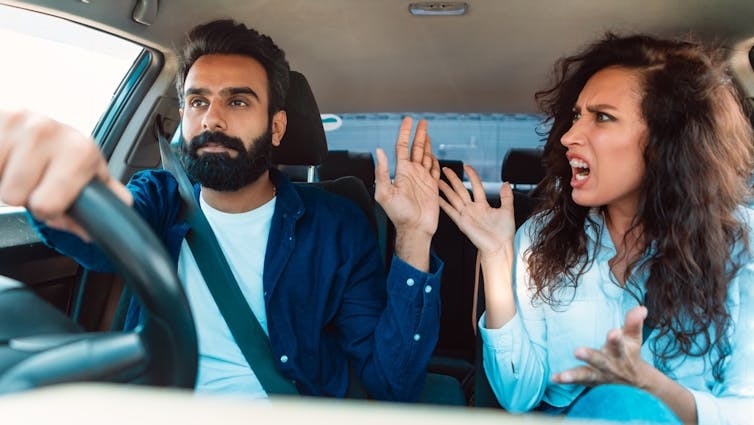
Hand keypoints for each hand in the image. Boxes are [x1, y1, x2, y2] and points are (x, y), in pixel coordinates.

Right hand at [0, 110, 130, 238]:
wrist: (33, 123)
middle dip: (21, 194)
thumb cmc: (62, 154)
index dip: (46, 210)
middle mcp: (50, 130)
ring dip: (3, 178)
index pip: (46, 206)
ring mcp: (19, 121)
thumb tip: (123, 208)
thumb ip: (104, 198)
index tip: (51, 195)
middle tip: (31, 177)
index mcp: (80, 150)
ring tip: (18, 165)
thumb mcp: (87, 174)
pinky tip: (5, 157)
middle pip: (14, 197)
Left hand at [375, 117, 439, 236]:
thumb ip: (382, 172)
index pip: (402, 147)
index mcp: (401, 172)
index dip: (405, 133)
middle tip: (421, 122)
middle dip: (418, 134)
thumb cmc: (399, 215)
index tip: (408, 120)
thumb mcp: (384, 193)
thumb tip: (379, 151)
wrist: (415, 228)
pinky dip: (434, 160)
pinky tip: (433, 154)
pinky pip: (433, 169)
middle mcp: (411, 173)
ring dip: (426, 144)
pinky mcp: (431, 186)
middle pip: (415, 148)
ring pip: (425, 156)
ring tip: (427, 133)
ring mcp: (422, 179)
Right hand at [438, 166, 514, 259]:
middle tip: (446, 169)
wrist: (500, 247)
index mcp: (483, 205)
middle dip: (453, 179)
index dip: (471, 175)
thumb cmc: (503, 233)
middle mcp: (472, 209)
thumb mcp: (507, 210)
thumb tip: (506, 183)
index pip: (475, 186)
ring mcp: (466, 215)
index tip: (466, 166)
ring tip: (437, 179)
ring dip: (445, 189)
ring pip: (453, 198)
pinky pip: (451, 211)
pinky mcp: (462, 223)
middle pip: (460, 190)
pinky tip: (436, 197)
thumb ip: (506, 196)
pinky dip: (443, 204)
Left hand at [551, 306, 649, 387]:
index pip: (619, 344)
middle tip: (578, 351)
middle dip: (590, 356)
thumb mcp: (633, 338)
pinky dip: (566, 380)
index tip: (614, 331)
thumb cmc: (630, 352)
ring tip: (563, 375)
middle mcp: (610, 365)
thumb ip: (634, 322)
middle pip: (600, 361)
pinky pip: (577, 382)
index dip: (616, 338)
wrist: (635, 381)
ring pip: (586, 375)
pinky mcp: (590, 382)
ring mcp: (599, 375)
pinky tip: (554, 378)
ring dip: (574, 375)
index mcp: (621, 352)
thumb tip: (641, 308)